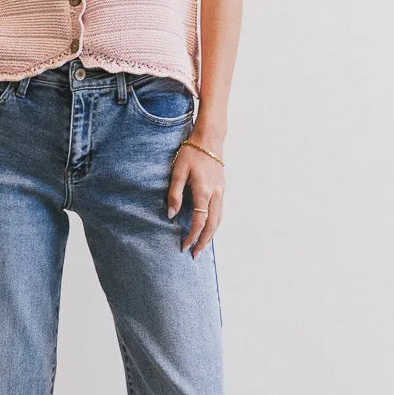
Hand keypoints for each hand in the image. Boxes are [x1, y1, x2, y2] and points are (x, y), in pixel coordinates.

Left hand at [167, 142, 223, 257]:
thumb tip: (171, 215)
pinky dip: (215, 223)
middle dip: (204, 242)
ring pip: (219, 219)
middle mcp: (215, 194)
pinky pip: (221, 211)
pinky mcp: (222, 188)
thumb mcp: (177, 171)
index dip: (191, 236)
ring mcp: (221, 191)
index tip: (184, 246)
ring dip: (211, 235)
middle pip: (212, 225)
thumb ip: (174, 194)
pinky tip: (209, 228)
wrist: (209, 139)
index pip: (199, 221)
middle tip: (196, 255)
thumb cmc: (191, 153)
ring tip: (203, 245)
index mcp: (203, 191)